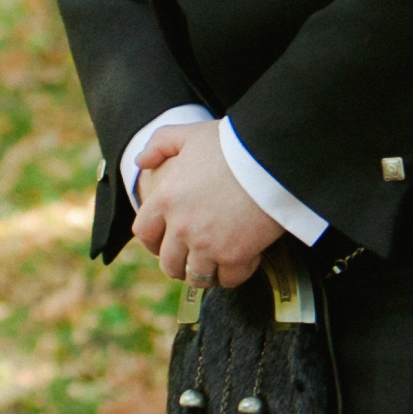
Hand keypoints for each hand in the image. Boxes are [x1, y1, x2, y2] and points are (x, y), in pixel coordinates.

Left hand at [134, 118, 282, 289]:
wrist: (271, 158)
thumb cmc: (231, 143)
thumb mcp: (190, 134)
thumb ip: (160, 144)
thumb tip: (141, 162)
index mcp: (165, 199)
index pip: (145, 233)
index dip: (153, 243)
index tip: (163, 245)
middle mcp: (181, 227)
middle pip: (169, 263)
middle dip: (178, 265)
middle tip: (191, 261)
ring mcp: (207, 245)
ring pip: (196, 276)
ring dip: (205, 274)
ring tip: (215, 267)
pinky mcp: (235, 256)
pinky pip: (228, 279)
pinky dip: (233, 274)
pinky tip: (243, 261)